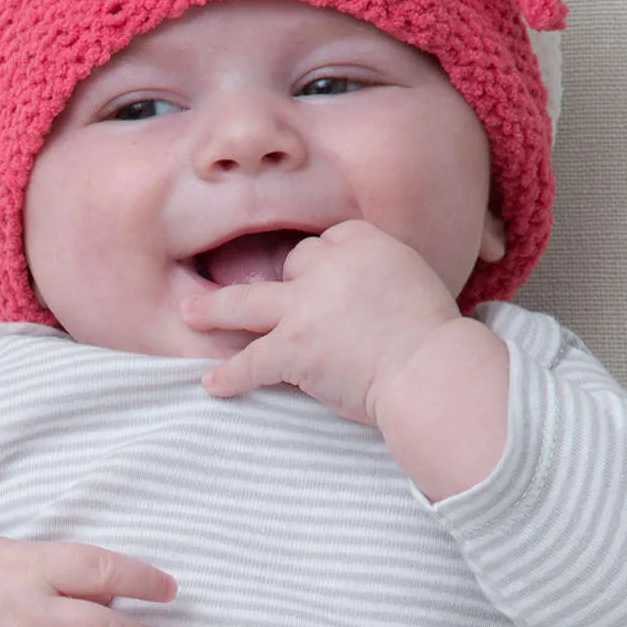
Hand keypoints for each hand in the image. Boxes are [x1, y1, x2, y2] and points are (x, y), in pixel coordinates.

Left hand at [180, 218, 464, 427]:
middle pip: (288, 264)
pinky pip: (250, 360)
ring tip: (190, 314)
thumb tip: (364, 300)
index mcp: (365, 242)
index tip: (310, 283)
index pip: (324, 244)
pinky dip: (230, 375)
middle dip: (267, 278)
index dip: (316, 268)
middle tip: (238, 286)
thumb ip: (383, 279)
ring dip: (214, 310)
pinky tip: (212, 384)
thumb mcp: (415, 283)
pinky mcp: (294, 346)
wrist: (432, 371)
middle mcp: (330, 265)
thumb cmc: (436, 341)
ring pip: (247, 302)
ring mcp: (307, 305)